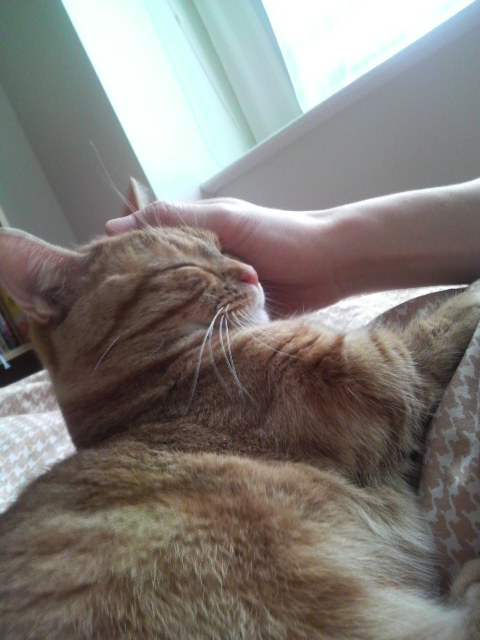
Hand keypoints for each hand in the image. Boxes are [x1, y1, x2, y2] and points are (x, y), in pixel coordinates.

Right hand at [105, 198, 339, 315]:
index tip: (95, 280)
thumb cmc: (280, 234)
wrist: (331, 264)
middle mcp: (200, 260)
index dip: (121, 258)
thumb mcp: (224, 221)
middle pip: (158, 277)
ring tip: (135, 333)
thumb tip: (111, 226)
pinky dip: (192, 327)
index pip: (144, 243)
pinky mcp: (230, 312)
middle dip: (140, 293)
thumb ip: (175, 221)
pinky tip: (172, 342)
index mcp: (194, 232)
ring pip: (179, 301)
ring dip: (166, 313)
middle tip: (111, 316)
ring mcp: (215, 288)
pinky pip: (203, 319)